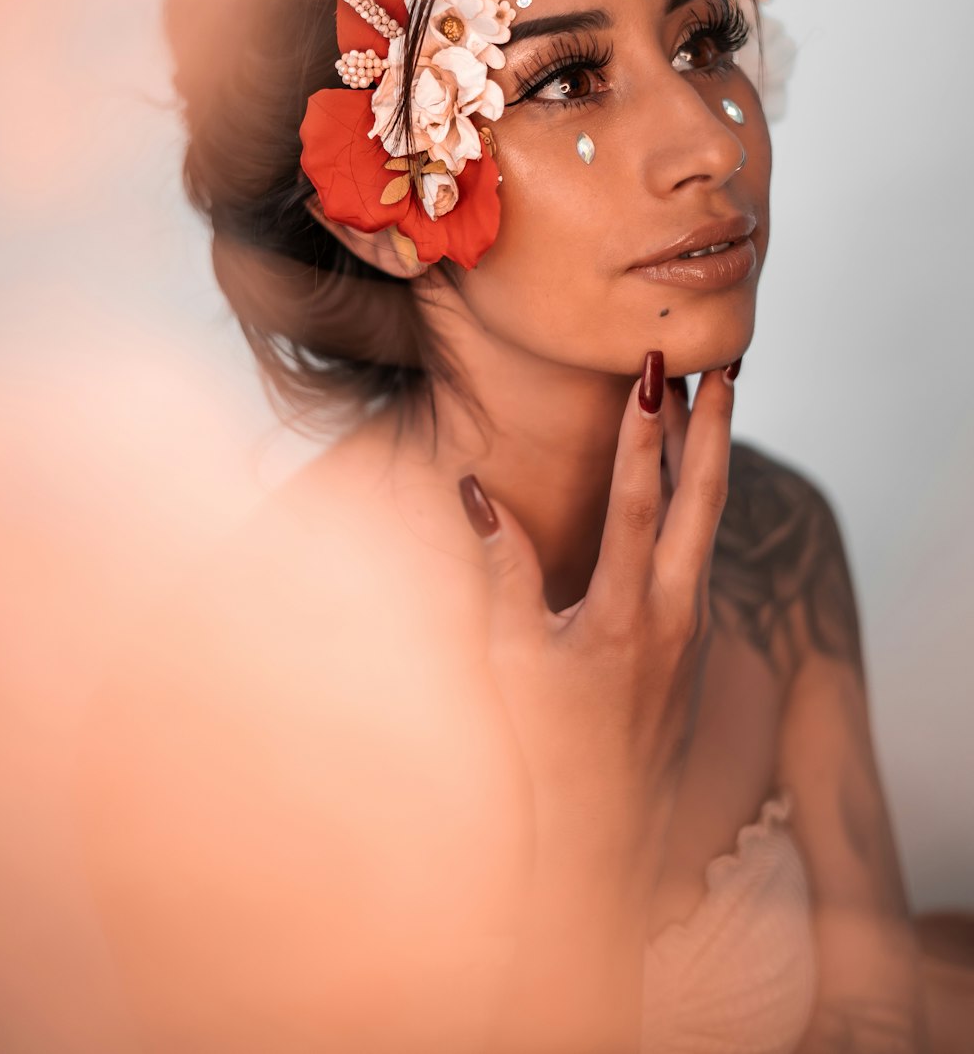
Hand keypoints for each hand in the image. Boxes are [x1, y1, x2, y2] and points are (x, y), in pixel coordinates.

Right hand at [460, 356, 736, 839]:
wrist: (603, 830)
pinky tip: (683, 478)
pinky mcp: (694, 638)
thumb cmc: (544, 744)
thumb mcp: (511, 657)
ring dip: (707, 458)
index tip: (652, 374)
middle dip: (712, 428)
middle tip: (720, 366)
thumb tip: (475, 491)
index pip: (638, 504)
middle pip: (704, 502)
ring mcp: (692, 627)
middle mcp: (674, 616)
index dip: (644, 434)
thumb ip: (503, 568)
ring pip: (707, 523)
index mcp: (625, 617)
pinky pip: (699, 549)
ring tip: (707, 399)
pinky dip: (695, 501)